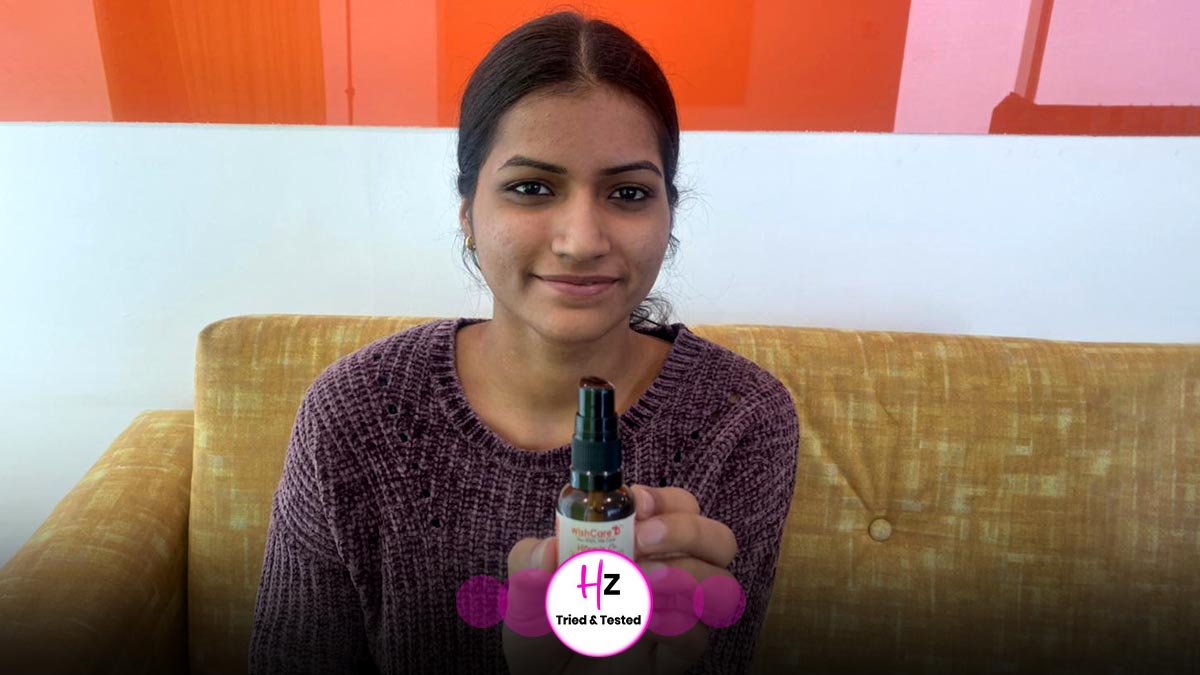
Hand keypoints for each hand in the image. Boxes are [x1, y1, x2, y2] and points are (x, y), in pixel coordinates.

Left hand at [501, 484, 735, 673]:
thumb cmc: (540, 632)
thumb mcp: (524, 592)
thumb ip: (529, 564)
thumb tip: (551, 548)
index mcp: (636, 545)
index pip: (676, 506)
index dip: (665, 500)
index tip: (637, 506)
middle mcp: (666, 574)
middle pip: (716, 538)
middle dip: (687, 530)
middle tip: (643, 543)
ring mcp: (675, 615)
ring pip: (721, 584)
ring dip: (687, 575)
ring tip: (641, 583)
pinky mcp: (674, 655)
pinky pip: (698, 636)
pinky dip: (677, 624)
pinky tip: (644, 622)